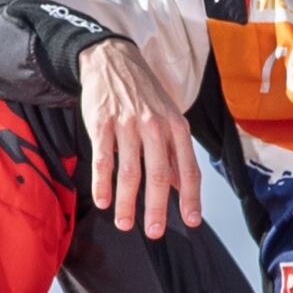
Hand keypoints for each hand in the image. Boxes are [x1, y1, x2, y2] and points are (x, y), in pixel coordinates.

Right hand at [79, 44, 208, 239]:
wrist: (112, 60)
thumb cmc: (145, 96)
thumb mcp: (169, 118)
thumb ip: (174, 153)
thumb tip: (179, 188)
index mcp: (177, 128)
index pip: (188, 169)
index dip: (191, 197)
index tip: (191, 221)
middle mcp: (155, 127)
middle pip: (158, 174)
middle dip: (156, 207)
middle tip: (154, 232)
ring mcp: (127, 124)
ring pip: (129, 170)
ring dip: (126, 201)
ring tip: (125, 224)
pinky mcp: (101, 123)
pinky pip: (103, 158)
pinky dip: (102, 182)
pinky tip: (102, 200)